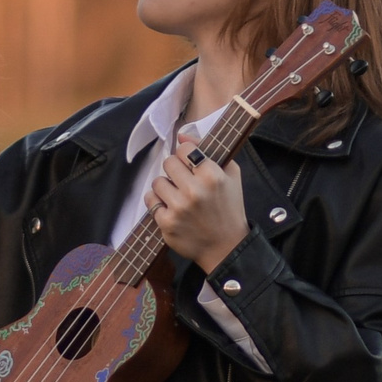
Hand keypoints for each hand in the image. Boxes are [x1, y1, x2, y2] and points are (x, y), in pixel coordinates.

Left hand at [147, 148, 247, 272]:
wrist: (226, 247)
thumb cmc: (229, 208)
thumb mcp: (231, 175)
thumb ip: (208, 150)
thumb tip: (181, 134)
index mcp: (212, 176)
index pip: (184, 148)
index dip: (186, 155)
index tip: (191, 164)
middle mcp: (194, 191)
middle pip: (168, 162)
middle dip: (175, 170)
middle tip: (184, 182)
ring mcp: (179, 208)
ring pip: (157, 181)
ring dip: (166, 187)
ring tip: (178, 196)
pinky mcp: (167, 224)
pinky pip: (150, 200)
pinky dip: (157, 203)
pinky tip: (170, 208)